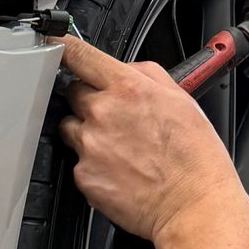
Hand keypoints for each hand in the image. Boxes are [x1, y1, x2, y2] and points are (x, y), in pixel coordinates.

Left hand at [56, 36, 239, 245]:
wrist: (194, 206)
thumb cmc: (195, 158)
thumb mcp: (182, 99)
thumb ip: (146, 75)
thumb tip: (125, 69)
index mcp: (127, 89)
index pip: (79, 54)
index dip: (62, 45)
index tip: (54, 42)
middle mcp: (103, 113)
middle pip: (73, 93)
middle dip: (90, 101)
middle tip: (117, 119)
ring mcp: (89, 146)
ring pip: (71, 128)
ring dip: (88, 133)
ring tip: (120, 148)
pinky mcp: (84, 176)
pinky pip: (78, 162)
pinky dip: (94, 165)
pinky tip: (119, 171)